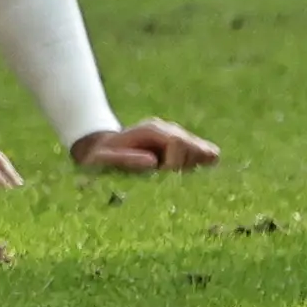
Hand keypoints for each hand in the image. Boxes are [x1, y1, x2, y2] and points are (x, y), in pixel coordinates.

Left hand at [70, 118, 218, 171]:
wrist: (104, 150)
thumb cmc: (102, 157)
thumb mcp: (105, 159)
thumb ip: (127, 160)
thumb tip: (153, 162)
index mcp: (152, 129)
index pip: (178, 143)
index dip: (174, 164)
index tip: (162, 176)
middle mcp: (169, 129)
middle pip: (195, 146)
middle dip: (187, 166)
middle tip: (170, 177)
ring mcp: (178, 136)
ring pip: (204, 151)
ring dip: (195, 167)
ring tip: (176, 176)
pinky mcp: (183, 146)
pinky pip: (204, 154)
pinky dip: (202, 165)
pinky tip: (193, 173)